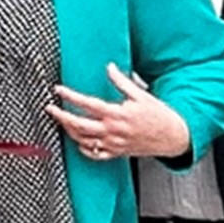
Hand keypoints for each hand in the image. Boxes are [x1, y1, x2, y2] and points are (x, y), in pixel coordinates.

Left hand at [45, 62, 190, 161]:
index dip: (71, 96)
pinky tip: (78, 140)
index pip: (88, 104)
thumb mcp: (141, 94)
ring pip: (84, 140)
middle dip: (61, 116)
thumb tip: (110, 67)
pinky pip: (95, 154)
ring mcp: (114, 144)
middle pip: (80, 125)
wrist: (173, 136)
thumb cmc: (158, 115)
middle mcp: (113, 130)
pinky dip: (83, 148)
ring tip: (60, 121)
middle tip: (50, 109)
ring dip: (69, 131)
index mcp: (118, 114)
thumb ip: (122, 81)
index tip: (58, 90)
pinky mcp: (117, 153)